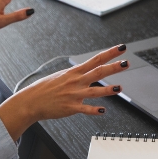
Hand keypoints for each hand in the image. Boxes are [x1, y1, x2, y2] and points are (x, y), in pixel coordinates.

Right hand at [0, 45, 129, 140]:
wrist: (30, 101)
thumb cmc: (44, 88)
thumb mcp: (60, 76)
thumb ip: (75, 74)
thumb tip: (85, 71)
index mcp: (74, 72)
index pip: (95, 59)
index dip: (109, 53)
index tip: (121, 48)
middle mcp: (76, 82)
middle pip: (98, 72)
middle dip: (113, 67)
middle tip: (126, 63)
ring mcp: (74, 95)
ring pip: (94, 91)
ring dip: (108, 90)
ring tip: (120, 88)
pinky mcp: (71, 108)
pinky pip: (85, 109)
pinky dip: (95, 110)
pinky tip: (103, 110)